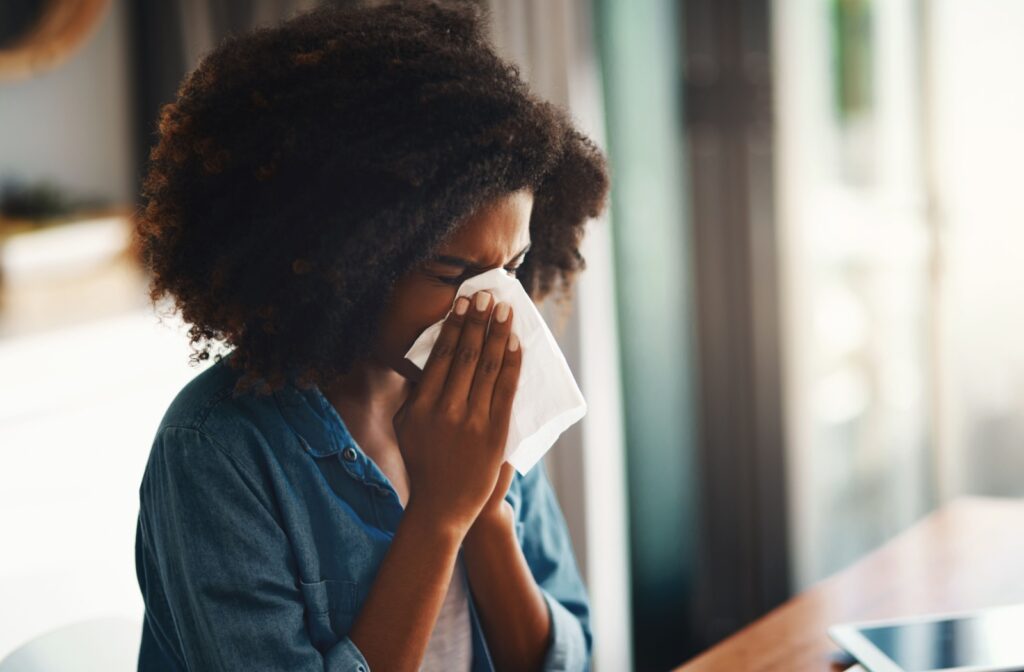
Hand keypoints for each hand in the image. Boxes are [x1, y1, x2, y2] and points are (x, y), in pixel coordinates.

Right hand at [393, 291, 521, 536]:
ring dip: (498, 334)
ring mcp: (473, 422)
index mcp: (421, 405)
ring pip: (489, 367)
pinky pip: (507, 390)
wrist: (441, 508)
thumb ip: (416, 394)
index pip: (442, 356)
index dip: (455, 326)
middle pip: (467, 355)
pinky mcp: (495, 434)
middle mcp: (446, 410)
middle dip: (479, 321)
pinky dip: (512, 363)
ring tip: (505, 310)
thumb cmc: (422, 463)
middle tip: (487, 296)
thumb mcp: (405, 426)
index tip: (464, 303)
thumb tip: (429, 359)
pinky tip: (515, 343)